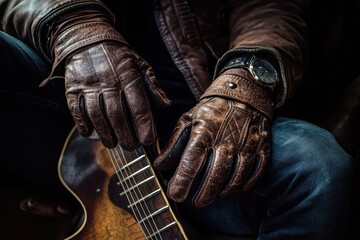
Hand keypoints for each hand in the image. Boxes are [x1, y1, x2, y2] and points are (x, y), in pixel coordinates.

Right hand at [43, 11, 170, 148]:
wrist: (87, 38)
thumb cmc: (119, 56)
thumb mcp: (140, 64)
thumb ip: (153, 86)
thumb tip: (166, 106)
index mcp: (129, 76)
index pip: (138, 104)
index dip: (144, 125)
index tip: (148, 141)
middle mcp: (109, 81)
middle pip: (117, 114)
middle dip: (125, 134)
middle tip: (130, 147)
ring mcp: (89, 84)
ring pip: (97, 115)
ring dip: (105, 133)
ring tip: (112, 144)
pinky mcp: (73, 87)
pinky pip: (76, 109)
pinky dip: (82, 124)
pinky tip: (89, 133)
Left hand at [153, 68, 272, 206]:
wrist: (245, 89)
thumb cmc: (213, 107)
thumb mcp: (189, 118)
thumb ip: (175, 143)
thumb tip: (160, 166)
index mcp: (205, 129)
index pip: (192, 160)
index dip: (183, 180)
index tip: (176, 194)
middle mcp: (227, 137)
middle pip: (216, 173)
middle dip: (205, 193)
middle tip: (197, 202)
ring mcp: (247, 142)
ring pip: (237, 176)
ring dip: (224, 190)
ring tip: (215, 194)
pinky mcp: (263, 144)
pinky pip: (257, 170)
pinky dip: (247, 183)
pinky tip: (236, 187)